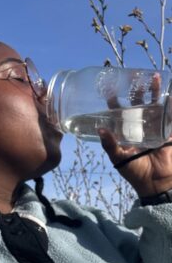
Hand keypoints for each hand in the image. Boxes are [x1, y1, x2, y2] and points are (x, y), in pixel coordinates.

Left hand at [99, 73, 171, 196]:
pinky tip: (170, 94)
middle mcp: (140, 126)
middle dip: (137, 91)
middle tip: (135, 80)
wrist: (156, 183)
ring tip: (154, 79)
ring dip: (155, 92)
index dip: (114, 101)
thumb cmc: (134, 171)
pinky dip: (171, 104)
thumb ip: (109, 145)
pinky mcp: (167, 131)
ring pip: (154, 106)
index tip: (110, 90)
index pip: (119, 112)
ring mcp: (154, 127)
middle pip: (138, 104)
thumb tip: (99, 129)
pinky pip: (170, 115)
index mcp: (126, 131)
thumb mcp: (118, 158)